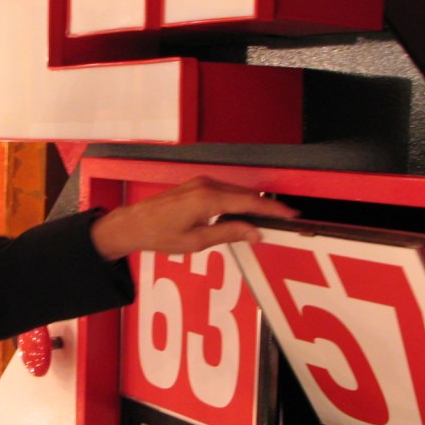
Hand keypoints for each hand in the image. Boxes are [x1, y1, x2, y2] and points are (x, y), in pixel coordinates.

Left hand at [90, 176, 298, 260]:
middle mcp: (207, 185)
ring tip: (268, 217)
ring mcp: (201, 182)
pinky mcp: (196, 184)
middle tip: (285, 218)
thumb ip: (228, 234)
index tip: (290, 214)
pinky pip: (225, 190)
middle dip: (266, 206)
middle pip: (246, 195)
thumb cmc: (160, 235)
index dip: (272, 209)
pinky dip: (238, 200)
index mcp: (208, 199)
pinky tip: (244, 212)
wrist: (134, 224)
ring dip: (253, 203)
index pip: (250, 202)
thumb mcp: (196, 242)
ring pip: (236, 191)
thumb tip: (254, 232)